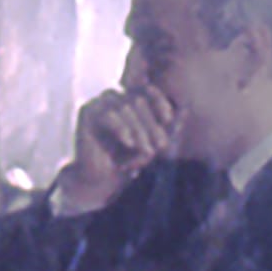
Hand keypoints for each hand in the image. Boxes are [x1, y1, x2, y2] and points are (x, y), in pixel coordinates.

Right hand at [67, 83, 177, 206]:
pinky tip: (129, 143)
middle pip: (138, 100)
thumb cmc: (125, 160)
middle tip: (159, 147)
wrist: (98, 179)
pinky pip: (109, 115)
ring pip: (125, 108)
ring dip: (139, 131)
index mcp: (127, 99)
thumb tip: (185, 110)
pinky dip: (122, 129)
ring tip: (146, 151)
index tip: (168, 119)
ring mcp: (98, 102)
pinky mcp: (86, 112)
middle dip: (151, 125)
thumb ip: (164, 128)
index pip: (146, 90)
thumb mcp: (150, 144)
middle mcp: (112, 96)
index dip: (159, 101)